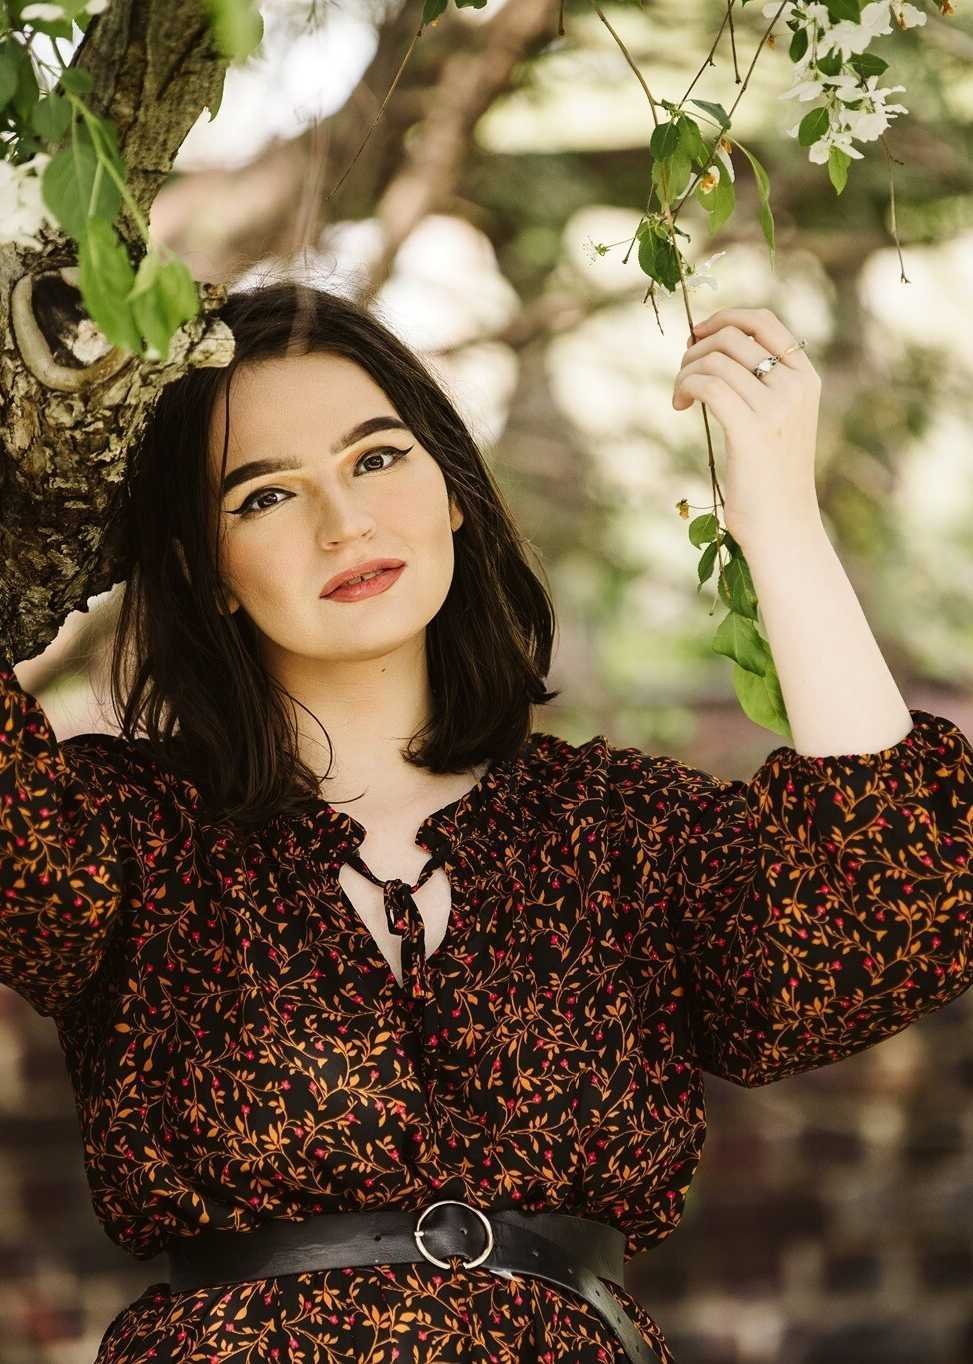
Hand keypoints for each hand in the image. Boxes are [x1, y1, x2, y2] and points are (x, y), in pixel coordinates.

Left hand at [673, 306, 822, 549]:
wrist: (783, 527)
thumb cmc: (771, 479)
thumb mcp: (777, 422)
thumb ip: (760, 385)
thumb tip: (712, 347)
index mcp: (806, 378)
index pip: (764, 321)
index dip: (725, 317)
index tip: (698, 334)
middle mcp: (795, 387)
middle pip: (732, 337)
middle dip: (696, 348)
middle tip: (683, 374)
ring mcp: (776, 408)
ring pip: (714, 360)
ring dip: (685, 371)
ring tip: (680, 396)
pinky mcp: (750, 430)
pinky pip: (707, 385)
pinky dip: (685, 387)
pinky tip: (680, 405)